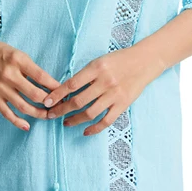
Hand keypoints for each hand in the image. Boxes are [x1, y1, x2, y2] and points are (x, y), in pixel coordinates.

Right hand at [0, 39, 62, 131]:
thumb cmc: (4, 54)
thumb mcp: (20, 55)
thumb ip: (34, 70)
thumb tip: (53, 87)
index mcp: (18, 61)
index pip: (42, 77)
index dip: (55, 87)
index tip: (65, 94)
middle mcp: (9, 74)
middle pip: (34, 94)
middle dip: (49, 103)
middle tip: (59, 107)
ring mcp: (0, 87)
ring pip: (23, 106)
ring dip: (38, 114)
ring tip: (48, 116)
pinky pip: (7, 113)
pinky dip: (18, 122)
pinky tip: (27, 126)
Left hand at [44, 49, 163, 135]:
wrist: (144, 61)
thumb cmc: (119, 60)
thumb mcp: (100, 61)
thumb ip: (85, 74)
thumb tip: (66, 89)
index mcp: (97, 68)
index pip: (72, 84)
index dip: (57, 94)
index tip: (46, 102)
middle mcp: (105, 81)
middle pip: (78, 101)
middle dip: (62, 110)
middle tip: (51, 115)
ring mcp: (114, 94)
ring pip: (90, 113)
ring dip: (75, 120)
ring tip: (66, 122)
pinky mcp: (123, 104)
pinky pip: (106, 120)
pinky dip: (95, 128)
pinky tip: (85, 131)